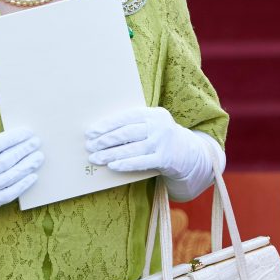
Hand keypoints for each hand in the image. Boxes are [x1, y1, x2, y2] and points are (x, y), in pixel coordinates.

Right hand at [0, 128, 42, 216]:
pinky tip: (33, 176)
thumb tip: (15, 142)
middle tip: (37, 142)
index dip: (16, 137)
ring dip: (28, 166)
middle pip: (7, 160)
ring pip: (11, 176)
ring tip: (39, 157)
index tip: (29, 132)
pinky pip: (9, 194)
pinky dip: (23, 185)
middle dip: (25, 150)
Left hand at [85, 107, 205, 175]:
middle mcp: (159, 126)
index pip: (126, 117)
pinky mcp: (165, 159)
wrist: (189, 153)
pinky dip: (124, 164)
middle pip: (126, 133)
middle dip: (105, 140)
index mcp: (154, 113)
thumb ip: (134, 125)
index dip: (107, 124)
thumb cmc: (162, 138)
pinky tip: (112, 166)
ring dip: (110, 154)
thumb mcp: (153, 125)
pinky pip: (140, 162)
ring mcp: (163, 142)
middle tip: (90, 146)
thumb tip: (102, 132)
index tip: (91, 132)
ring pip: (131, 149)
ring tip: (95, 158)